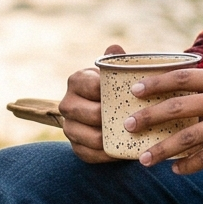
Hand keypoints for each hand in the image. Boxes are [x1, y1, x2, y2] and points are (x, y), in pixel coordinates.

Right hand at [59, 45, 124, 162]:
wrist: (106, 113)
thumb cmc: (114, 89)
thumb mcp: (115, 74)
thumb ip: (117, 62)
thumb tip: (115, 48)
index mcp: (76, 80)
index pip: (92, 86)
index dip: (111, 92)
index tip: (133, 95)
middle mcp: (67, 103)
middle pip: (91, 114)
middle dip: (112, 118)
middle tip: (135, 118)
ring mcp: (69, 127)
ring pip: (90, 136)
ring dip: (110, 139)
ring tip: (130, 136)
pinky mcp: (75, 147)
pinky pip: (90, 154)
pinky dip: (107, 155)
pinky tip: (122, 151)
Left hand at [127, 66, 202, 174]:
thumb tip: (179, 92)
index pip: (181, 77)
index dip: (154, 83)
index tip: (132, 90)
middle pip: (177, 106)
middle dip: (148, 116)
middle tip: (126, 125)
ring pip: (187, 136)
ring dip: (161, 149)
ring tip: (143, 159)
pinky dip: (188, 165)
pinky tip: (175, 170)